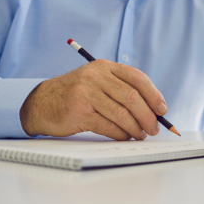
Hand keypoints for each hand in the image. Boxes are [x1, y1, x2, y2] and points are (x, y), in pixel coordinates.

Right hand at [20, 59, 167, 139]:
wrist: (41, 103)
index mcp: (105, 67)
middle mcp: (96, 76)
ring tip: (140, 134)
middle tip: (154, 128)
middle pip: (132, 97)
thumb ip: (121, 89)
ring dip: (136, 128)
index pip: (137, 78)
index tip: (162, 110)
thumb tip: (153, 109)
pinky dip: (121, 134)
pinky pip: (108, 126)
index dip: (154, 95)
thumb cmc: (77, 95)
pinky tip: (125, 137)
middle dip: (148, 116)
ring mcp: (86, 93)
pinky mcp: (79, 111)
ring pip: (122, 114)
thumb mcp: (97, 82)